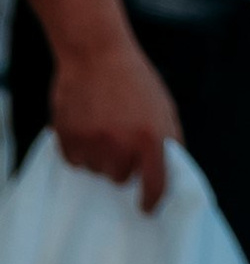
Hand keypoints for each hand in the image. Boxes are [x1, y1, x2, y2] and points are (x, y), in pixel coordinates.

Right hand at [49, 32, 182, 210]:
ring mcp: (91, 140)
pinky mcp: (66, 133)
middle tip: (120, 145)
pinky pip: (72, 159)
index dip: (151, 201)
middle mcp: (120, 144)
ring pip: (95, 170)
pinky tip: (84, 130)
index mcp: (150, 140)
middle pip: (119, 179)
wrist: (97, 54)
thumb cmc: (136, 83)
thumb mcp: (165, 113)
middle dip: (122, 167)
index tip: (146, 209)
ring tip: (102, 133)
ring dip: (99, 158)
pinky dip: (78, 150)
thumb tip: (169, 175)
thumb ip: (168, 145)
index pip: (155, 185)